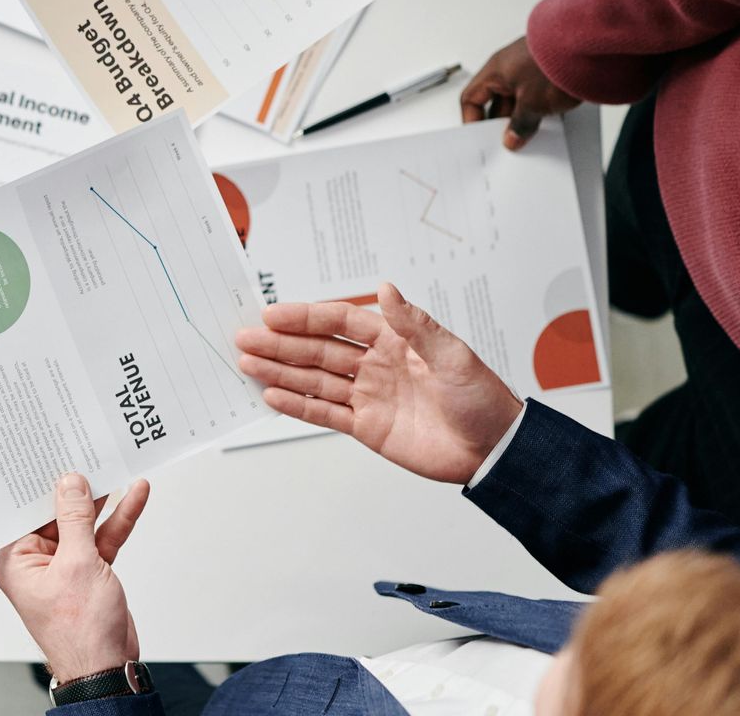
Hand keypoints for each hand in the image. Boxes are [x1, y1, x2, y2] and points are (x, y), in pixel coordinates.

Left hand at [0, 473, 148, 684]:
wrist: (106, 669)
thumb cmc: (80, 631)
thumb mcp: (78, 564)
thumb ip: (75, 520)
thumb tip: (70, 484)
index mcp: (16, 560)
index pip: (25, 510)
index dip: (39, 483)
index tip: (50, 454)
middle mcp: (36, 561)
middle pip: (56, 513)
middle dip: (75, 487)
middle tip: (86, 453)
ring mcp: (64, 566)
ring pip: (83, 524)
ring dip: (103, 502)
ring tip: (115, 467)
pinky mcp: (89, 572)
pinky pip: (102, 539)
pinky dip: (117, 520)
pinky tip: (133, 497)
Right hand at [235, 283, 522, 484]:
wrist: (495, 451)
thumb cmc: (482, 399)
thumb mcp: (453, 357)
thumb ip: (415, 325)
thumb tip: (388, 289)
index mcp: (393, 340)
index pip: (340, 322)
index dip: (306, 317)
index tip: (273, 314)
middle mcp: (375, 365)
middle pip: (318, 350)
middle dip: (280, 344)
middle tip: (245, 337)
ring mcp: (368, 396)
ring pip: (315, 380)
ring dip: (280, 371)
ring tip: (247, 363)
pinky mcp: (367, 427)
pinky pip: (325, 413)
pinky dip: (298, 406)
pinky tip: (273, 396)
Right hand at [460, 36, 581, 149]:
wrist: (591, 46)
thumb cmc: (556, 63)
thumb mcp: (531, 104)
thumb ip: (519, 125)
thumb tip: (512, 137)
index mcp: (495, 70)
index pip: (472, 98)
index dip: (472, 119)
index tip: (482, 137)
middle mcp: (510, 66)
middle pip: (496, 100)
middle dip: (503, 122)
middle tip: (510, 138)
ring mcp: (530, 67)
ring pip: (518, 98)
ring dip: (524, 115)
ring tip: (534, 129)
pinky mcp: (549, 70)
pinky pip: (537, 93)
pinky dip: (540, 107)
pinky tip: (550, 117)